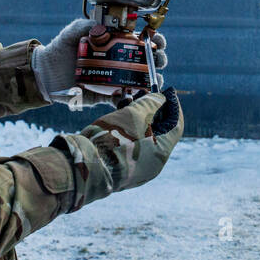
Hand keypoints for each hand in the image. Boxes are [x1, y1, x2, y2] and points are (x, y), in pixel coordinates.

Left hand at [33, 21, 168, 106]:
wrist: (45, 72)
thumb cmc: (61, 48)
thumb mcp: (73, 31)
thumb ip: (87, 25)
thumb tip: (105, 25)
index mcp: (116, 44)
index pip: (141, 40)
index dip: (154, 40)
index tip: (157, 40)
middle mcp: (119, 61)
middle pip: (148, 60)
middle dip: (159, 59)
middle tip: (158, 59)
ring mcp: (115, 79)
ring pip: (141, 81)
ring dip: (151, 80)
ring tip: (153, 78)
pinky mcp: (106, 96)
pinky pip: (123, 99)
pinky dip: (132, 98)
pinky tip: (137, 95)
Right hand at [52, 87, 183, 199]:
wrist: (83, 165)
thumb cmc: (112, 139)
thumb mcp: (134, 114)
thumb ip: (150, 103)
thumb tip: (160, 99)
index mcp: (161, 152)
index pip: (176, 125)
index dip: (172, 106)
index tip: (166, 92)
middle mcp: (152, 163)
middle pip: (159, 131)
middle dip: (151, 109)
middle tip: (142, 94)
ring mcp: (136, 168)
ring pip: (143, 137)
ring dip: (137, 117)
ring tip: (126, 101)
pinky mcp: (120, 168)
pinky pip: (130, 145)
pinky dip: (127, 130)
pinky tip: (117, 116)